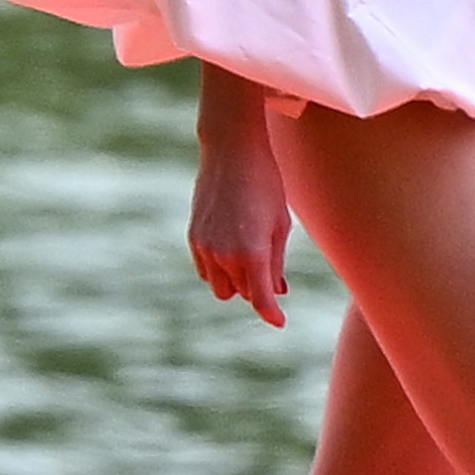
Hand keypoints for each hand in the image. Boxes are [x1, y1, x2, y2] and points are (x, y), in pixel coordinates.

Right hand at [189, 69, 291, 325]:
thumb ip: (277, 262)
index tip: (279, 321)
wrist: (232, 152)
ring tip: (250, 253)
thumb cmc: (266, 185)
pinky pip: (206, 270)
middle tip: (271, 269)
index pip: (261, 298)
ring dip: (236, 279)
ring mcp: (205, 247)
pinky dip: (219, 267)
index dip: (271, 313)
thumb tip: (277, 291)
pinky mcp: (194, 238)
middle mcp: (225, 255)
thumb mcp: (280, 225)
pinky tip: (232, 245)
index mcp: (253, 253)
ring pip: (221, 286)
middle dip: (256, 288)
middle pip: (242, 294)